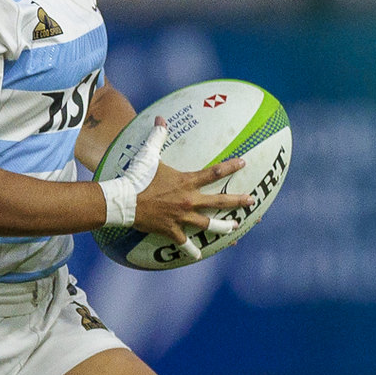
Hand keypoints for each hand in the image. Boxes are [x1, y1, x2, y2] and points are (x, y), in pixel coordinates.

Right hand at [133, 127, 254, 260]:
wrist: (124, 201)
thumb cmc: (136, 177)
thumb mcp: (148, 155)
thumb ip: (157, 137)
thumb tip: (160, 119)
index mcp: (187, 182)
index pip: (215, 172)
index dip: (231, 167)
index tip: (244, 163)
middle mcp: (189, 201)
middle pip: (219, 201)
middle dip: (237, 201)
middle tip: (252, 201)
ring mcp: (182, 218)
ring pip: (209, 224)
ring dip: (224, 226)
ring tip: (235, 229)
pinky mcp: (172, 231)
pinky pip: (185, 243)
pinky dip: (191, 250)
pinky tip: (199, 255)